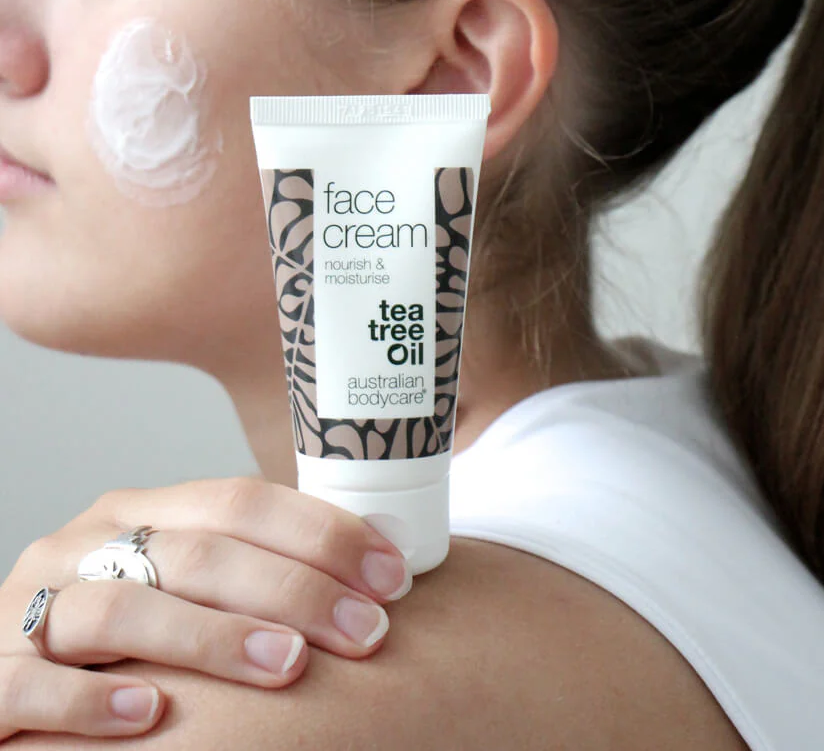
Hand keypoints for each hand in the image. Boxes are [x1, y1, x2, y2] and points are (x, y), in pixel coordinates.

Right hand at [0, 477, 412, 741]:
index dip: (323, 533)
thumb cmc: (122, 639)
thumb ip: (250, 574)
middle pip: (200, 550)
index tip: (393, 576)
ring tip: (288, 668)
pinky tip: (153, 715)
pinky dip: (92, 700)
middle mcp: (86, 544)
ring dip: (215, 637)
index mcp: (141, 512)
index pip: (242, 500)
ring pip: (125, 606)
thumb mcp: (181, 588)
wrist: (12, 679)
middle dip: (295, 588)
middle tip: (367, 631)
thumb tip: (373, 573)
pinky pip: (34, 682)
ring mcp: (31, 606)